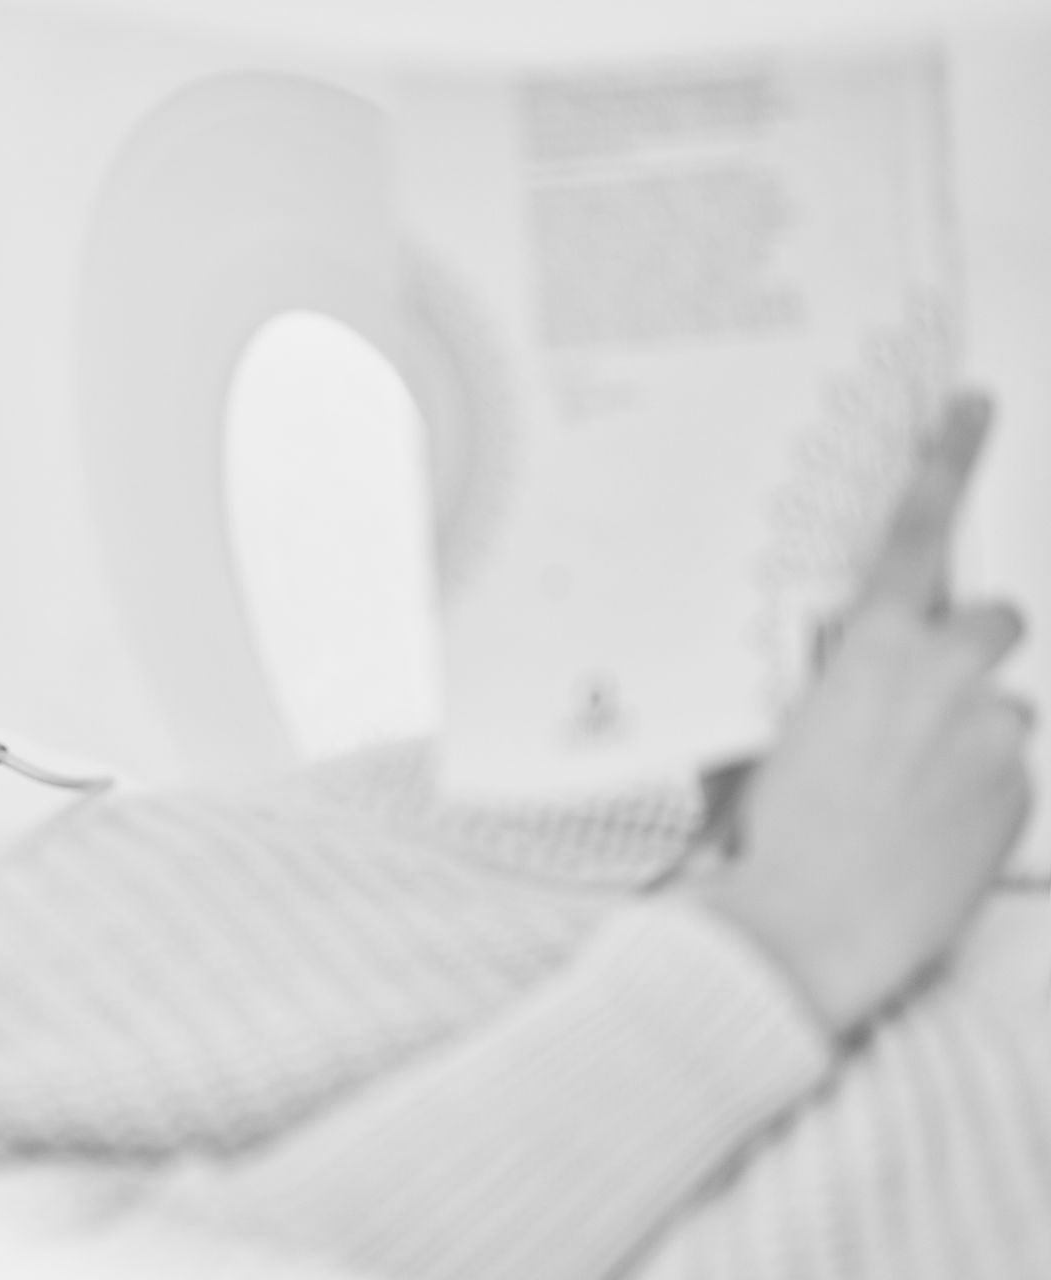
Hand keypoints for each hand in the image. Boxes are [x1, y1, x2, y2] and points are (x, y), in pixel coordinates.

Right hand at [691, 391, 1034, 1039]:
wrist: (804, 928)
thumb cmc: (772, 834)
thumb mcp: (776, 735)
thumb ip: (833, 686)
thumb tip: (859, 676)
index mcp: (871, 649)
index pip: (918, 530)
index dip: (948, 457)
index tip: (975, 404)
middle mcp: (945, 677)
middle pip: (994, 620)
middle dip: (971, 648)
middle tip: (928, 697)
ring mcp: (993, 734)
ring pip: (999, 711)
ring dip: (967, 738)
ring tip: (906, 801)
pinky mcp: (1020, 794)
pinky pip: (1009, 776)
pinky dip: (976, 798)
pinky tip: (924, 835)